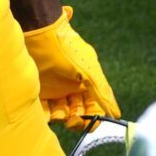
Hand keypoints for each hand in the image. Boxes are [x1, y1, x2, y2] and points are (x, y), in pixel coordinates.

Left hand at [20, 5, 120, 127]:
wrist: (39, 33)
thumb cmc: (67, 49)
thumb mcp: (89, 70)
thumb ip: (102, 92)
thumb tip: (116, 114)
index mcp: (87, 81)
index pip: (94, 105)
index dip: (93, 116)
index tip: (89, 122)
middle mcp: (72, 86)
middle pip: (78, 112)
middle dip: (77, 119)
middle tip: (72, 120)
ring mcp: (55, 89)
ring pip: (61, 113)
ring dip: (61, 117)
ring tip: (58, 113)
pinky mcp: (38, 91)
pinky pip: (43, 110)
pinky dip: (45, 116)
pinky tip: (47, 113)